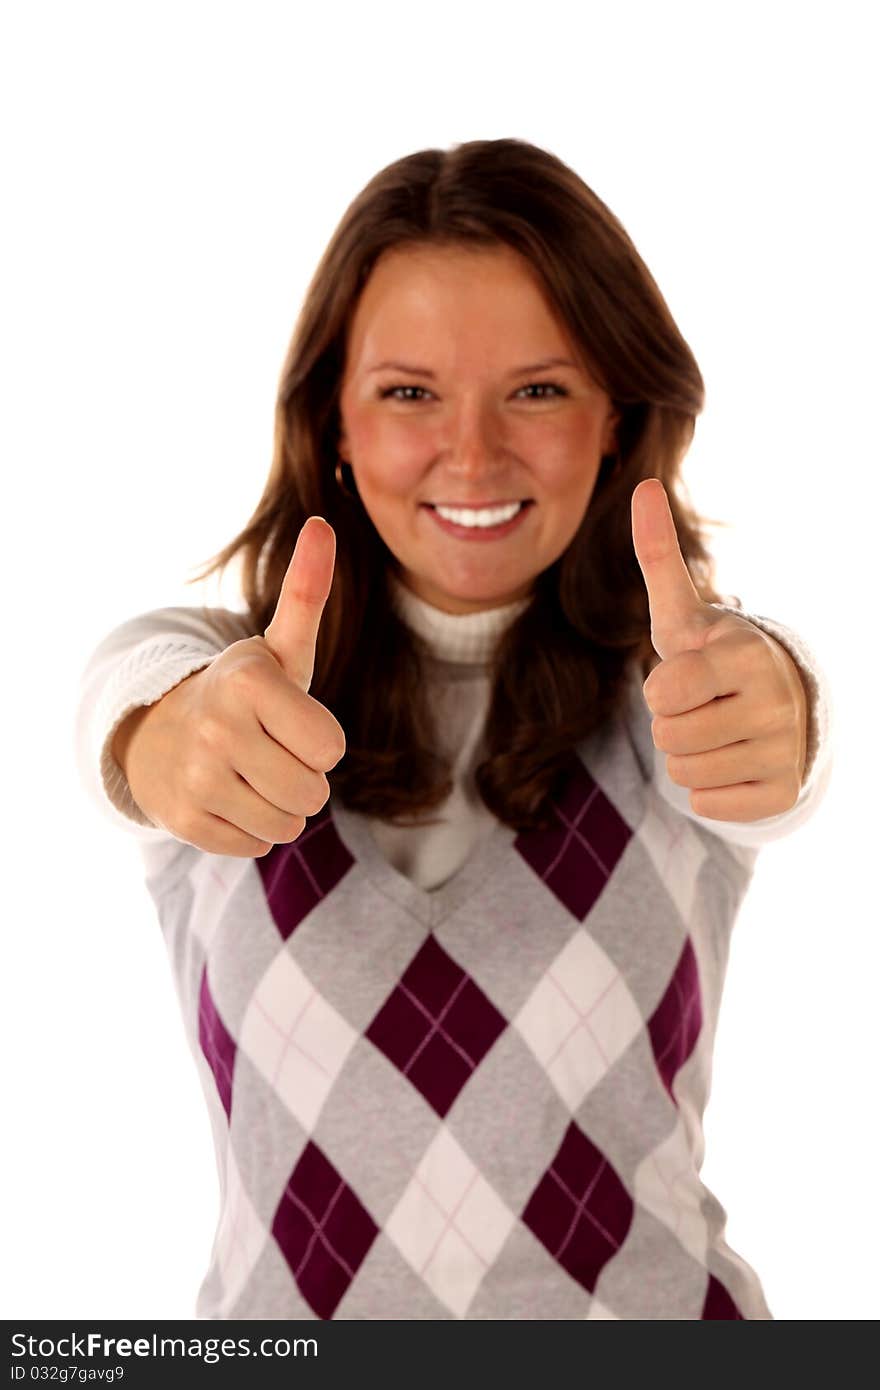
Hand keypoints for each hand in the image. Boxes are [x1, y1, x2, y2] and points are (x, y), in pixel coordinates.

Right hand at [115, 516, 345, 855]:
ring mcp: (196, 779)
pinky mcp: (183, 822)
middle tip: (270, 751)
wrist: (163, 732)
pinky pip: (256, 846)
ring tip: (251, 774)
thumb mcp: (279, 647)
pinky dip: (251, 829)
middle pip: (313, 793)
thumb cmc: (245, 692)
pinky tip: (228, 797)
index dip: (320, 740)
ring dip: (280, 807)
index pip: (331, 748)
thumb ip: (306, 593)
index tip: (291, 721)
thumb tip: (323, 524)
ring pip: (287, 825)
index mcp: (248, 683)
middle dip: (303, 777)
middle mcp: (217, 730)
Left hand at [631, 478, 807, 822]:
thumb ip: (658, 556)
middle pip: (669, 738)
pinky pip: (709, 806)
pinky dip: (710, 790)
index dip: (661, 690)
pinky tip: (733, 761)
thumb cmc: (713, 657)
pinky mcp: (782, 793)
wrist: (779, 703)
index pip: (663, 695)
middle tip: (701, 706)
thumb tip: (641, 487)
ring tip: (715, 730)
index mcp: (746, 655)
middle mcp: (774, 703)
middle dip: (672, 724)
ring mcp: (783, 751)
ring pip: (686, 774)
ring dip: (688, 756)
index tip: (687, 677)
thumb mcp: (681, 614)